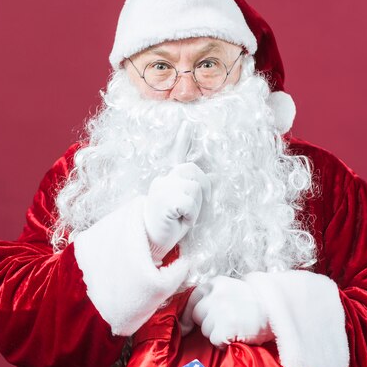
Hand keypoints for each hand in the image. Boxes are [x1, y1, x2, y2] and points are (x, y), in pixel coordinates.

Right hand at [144, 123, 210, 260]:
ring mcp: (163, 188)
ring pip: (196, 188)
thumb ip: (196, 191)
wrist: (151, 241)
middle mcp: (164, 180)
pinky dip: (190, 216)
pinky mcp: (165, 199)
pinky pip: (190, 203)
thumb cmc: (170, 226)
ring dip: (195, 208)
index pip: (178, 157)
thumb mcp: (186, 206)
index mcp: (168, 181)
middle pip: (196, 173)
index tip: (187, 125)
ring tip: (183, 218)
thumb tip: (215, 176)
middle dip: (202, 192)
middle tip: (190, 211)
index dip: (183, 140)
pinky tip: (179, 221)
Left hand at [184, 275, 273, 348]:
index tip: (188, 326)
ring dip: (216, 333)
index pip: (192, 299)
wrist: (279, 310)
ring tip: (235, 328)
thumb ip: (213, 297)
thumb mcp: (232, 290)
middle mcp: (215, 295)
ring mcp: (220, 311)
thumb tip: (190, 317)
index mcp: (216, 283)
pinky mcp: (225, 328)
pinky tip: (237, 336)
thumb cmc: (257, 304)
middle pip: (197, 315)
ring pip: (205, 330)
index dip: (189, 315)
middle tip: (225, 324)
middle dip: (206, 323)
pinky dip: (224, 343)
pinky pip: (215, 341)